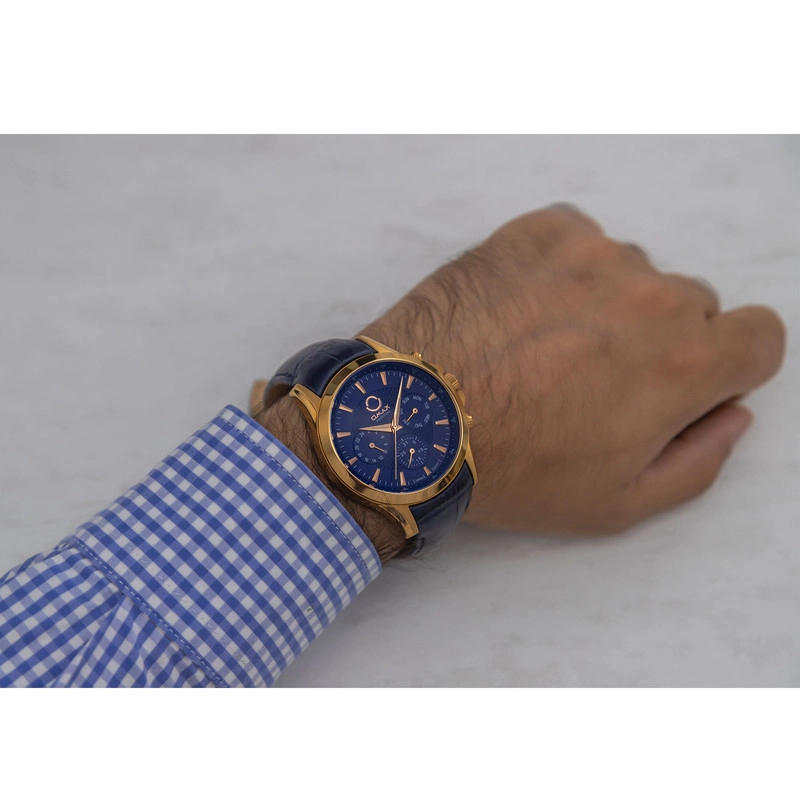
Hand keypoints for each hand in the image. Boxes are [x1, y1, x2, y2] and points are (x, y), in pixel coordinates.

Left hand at [358, 205, 785, 535]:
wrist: (411, 418)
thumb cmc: (513, 471)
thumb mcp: (617, 504)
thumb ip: (698, 461)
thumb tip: (733, 415)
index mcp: (685, 362)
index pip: (761, 337)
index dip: (727, 365)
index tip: (681, 384)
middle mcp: (652, 294)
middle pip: (691, 306)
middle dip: (657, 341)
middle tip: (589, 378)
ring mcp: (593, 253)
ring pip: (630, 274)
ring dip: (604, 304)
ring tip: (540, 347)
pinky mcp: (539, 231)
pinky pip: (579, 242)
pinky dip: (561, 271)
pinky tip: (519, 311)